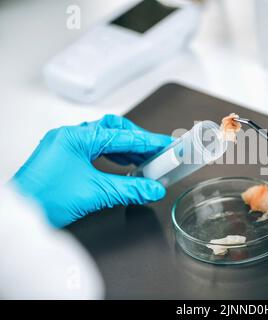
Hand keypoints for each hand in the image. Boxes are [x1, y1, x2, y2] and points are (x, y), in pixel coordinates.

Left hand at [12, 115, 171, 227]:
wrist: (19, 215)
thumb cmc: (43, 200)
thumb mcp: (95, 193)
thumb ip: (129, 189)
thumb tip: (152, 188)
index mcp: (76, 137)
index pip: (122, 136)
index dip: (148, 141)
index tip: (165, 144)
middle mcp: (70, 137)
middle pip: (113, 129)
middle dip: (137, 139)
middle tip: (156, 150)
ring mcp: (66, 146)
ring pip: (104, 138)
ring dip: (126, 148)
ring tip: (144, 159)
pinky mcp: (65, 157)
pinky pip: (95, 149)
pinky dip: (113, 155)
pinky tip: (123, 164)